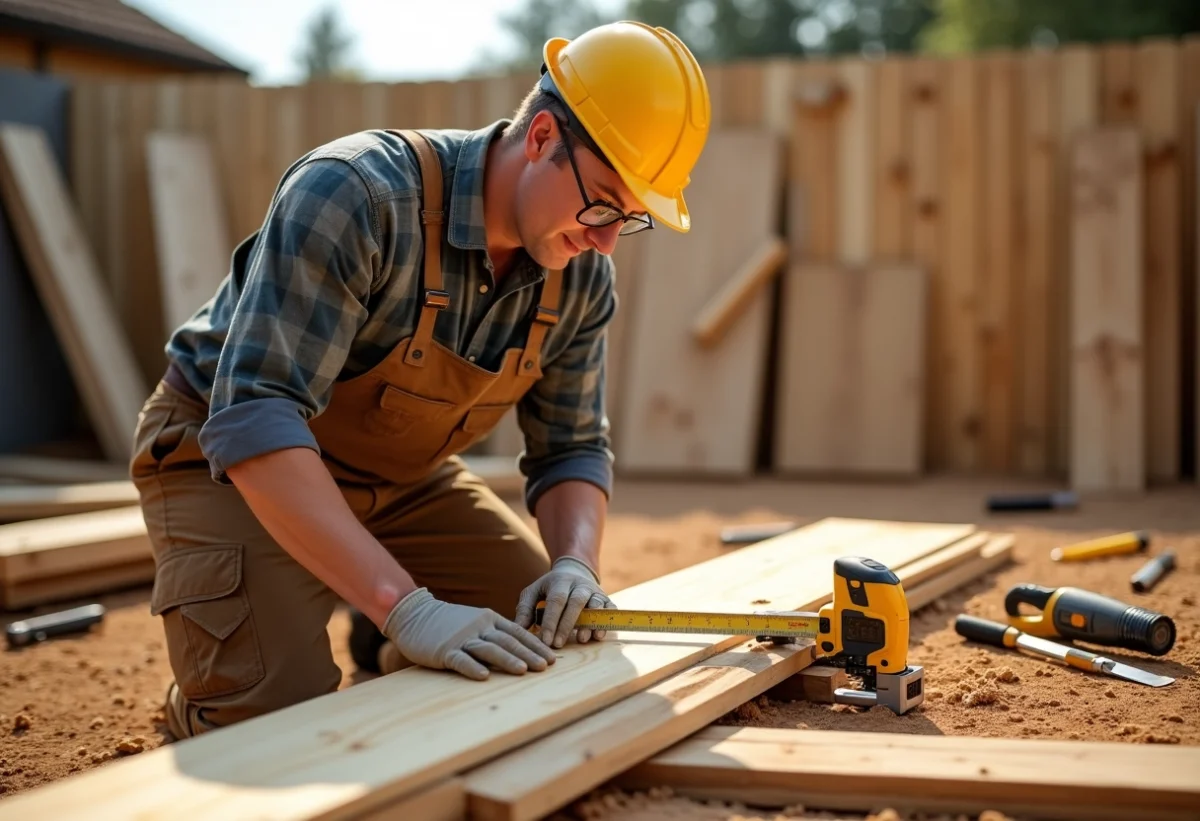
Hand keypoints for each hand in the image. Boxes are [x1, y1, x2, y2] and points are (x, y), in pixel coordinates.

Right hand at [382, 588, 556, 680]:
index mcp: (490, 618)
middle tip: (546, 667)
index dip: (536, 645)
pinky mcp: (444, 650)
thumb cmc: (449, 622)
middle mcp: (480, 626)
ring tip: (523, 671)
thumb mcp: (476, 622)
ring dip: (507, 660)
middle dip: (529, 654)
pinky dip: (472, 667)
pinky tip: (483, 677)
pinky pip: (460, 659)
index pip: (518, 632)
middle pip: (508, 641)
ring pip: (489, 649)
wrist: (415, 615)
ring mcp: (462, 638)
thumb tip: (520, 650)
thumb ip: (495, 632)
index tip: (552, 658)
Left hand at [514, 556, 615, 647]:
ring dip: (590, 623)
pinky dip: (606, 622)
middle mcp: (579, 585)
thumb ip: (525, 608)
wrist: (574, 571)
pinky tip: (598, 636)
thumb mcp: (534, 591)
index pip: (556, 600)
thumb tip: (518, 629)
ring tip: (582, 640)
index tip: (545, 641)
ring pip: (595, 605)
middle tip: (558, 645)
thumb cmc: (550, 588)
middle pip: (576, 602)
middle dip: (567, 625)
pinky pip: (609, 610)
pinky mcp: (605, 599)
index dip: (551, 621)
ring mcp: (594, 591)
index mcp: (560, 581)